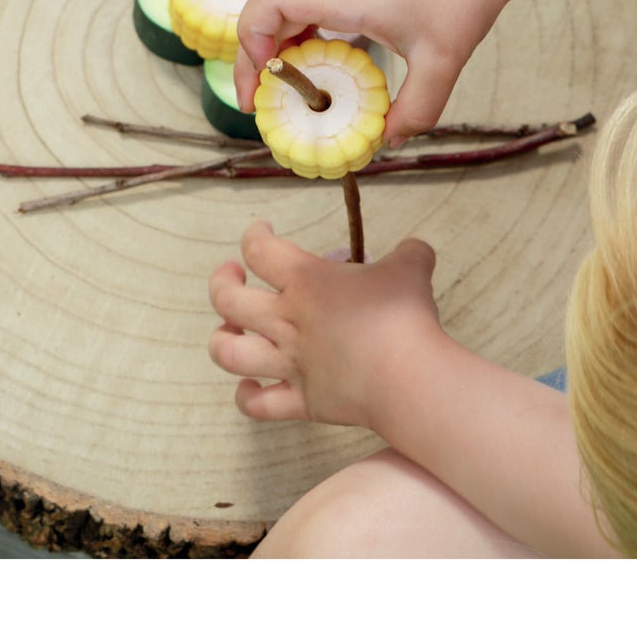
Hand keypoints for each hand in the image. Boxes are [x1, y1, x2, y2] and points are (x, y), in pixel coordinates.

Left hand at [207, 219, 444, 429]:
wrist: (408, 377)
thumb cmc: (403, 316)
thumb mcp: (411, 268)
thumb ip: (409, 252)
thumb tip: (415, 250)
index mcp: (305, 281)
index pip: (260, 250)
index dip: (253, 235)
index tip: (261, 231)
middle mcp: (286, 321)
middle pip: (228, 300)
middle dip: (221, 283)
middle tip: (232, 275)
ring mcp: (289, 364)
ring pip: (229, 353)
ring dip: (221, 339)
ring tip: (230, 330)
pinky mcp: (302, 402)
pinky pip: (257, 405)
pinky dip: (246, 397)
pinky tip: (249, 387)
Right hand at [231, 0, 501, 143]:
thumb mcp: (442, 62)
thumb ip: (416, 108)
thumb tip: (388, 141)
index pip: (271, 0)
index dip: (253, 38)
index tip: (268, 79)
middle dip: (254, 44)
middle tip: (262, 91)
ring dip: (275, 29)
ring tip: (287, 73)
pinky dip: (298, 18)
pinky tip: (320, 47)